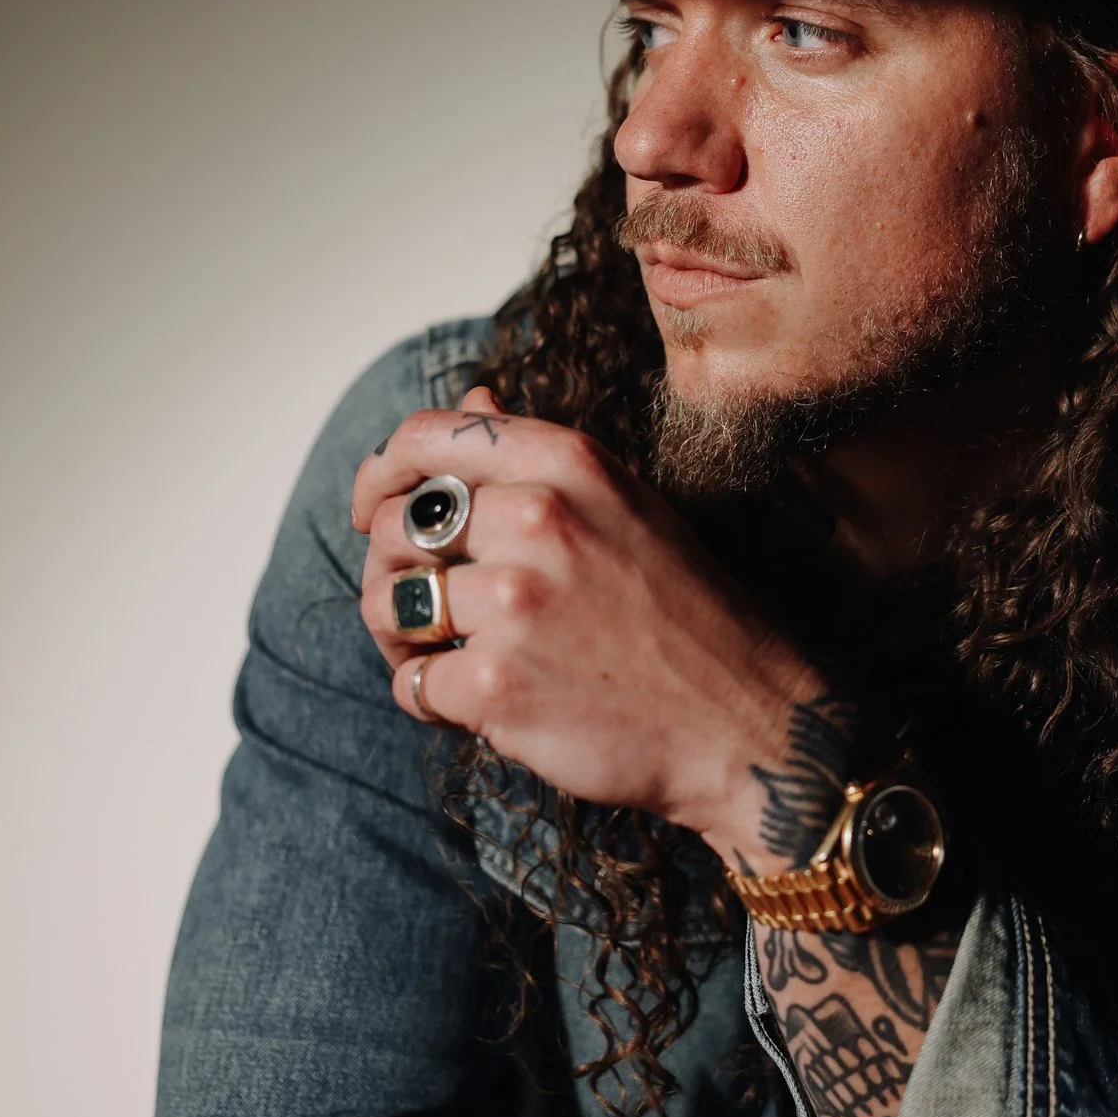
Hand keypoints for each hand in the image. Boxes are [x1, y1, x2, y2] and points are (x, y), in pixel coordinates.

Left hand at [351, 388, 824, 857]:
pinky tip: (481, 704)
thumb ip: (537, 456)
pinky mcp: (498, 685)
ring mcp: (515, 603)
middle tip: (426, 606)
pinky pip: (411, 684)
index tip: (374, 508)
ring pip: (388, 606)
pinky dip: (432, 700)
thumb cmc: (684, 612)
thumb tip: (473, 395)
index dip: (379, 474)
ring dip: (402, 639)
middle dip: (389, 569)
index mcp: (568, 463)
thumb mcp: (624, 503)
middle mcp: (537, 519)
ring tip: (446, 655)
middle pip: (394, 527)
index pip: (424, 437)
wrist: (743, 721)